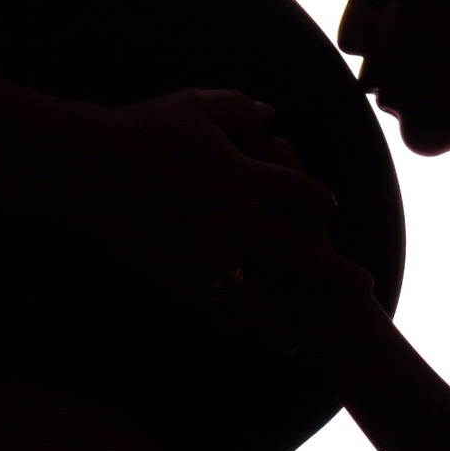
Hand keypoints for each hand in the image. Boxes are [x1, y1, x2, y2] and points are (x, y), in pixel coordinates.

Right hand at [78, 90, 340, 348]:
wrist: (87, 164)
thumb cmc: (143, 127)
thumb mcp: (196, 105)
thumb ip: (239, 108)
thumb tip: (270, 114)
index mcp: (245, 178)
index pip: (302, 193)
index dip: (321, 201)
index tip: (330, 208)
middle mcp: (234, 221)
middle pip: (300, 254)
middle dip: (334, 274)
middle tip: (362, 289)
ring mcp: (203, 254)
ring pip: (254, 301)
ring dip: (275, 324)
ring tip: (292, 344)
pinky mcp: (171, 274)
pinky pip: (206, 305)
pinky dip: (224, 319)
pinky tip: (235, 329)